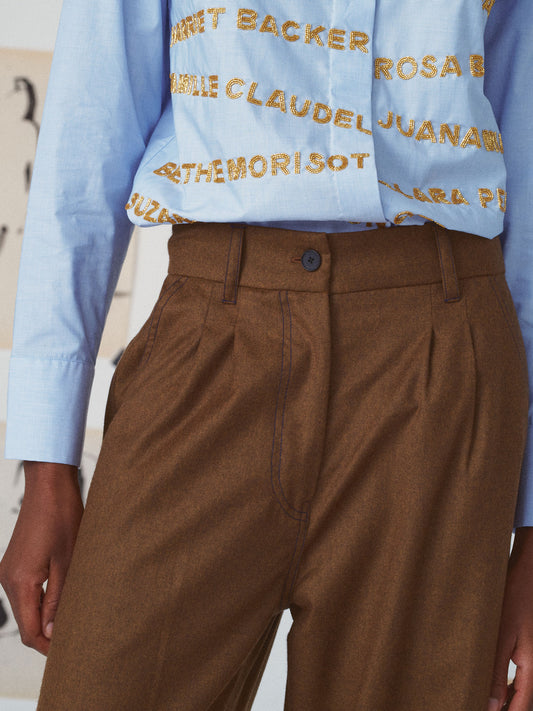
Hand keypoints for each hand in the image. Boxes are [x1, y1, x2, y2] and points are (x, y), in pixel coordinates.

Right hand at [0, 461, 83, 654]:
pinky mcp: (15, 563)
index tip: (68, 656)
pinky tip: (60, 603)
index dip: (48, 648)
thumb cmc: (63, 517)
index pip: (30, 631)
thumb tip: (53, 633)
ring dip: (44, 620)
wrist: (49, 486)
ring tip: (71, 625)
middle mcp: (8, 579)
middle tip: (74, 644)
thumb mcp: (69, 562)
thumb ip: (59, 600)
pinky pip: (25, 592)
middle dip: (47, 637)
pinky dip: (41, 603)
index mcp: (20, 582)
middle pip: (26, 623)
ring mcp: (9, 571)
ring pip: (25, 608)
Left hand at [488, 527, 532, 710]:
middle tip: (479, 706)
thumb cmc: (513, 599)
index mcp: (532, 665)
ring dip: (504, 696)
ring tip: (482, 699)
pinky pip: (520, 672)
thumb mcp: (501, 636)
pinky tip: (492, 680)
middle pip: (522, 698)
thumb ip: (496, 671)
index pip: (521, 705)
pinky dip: (506, 681)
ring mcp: (532, 654)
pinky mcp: (527, 646)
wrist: (526, 572)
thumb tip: (491, 705)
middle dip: (504, 707)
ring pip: (521, 686)